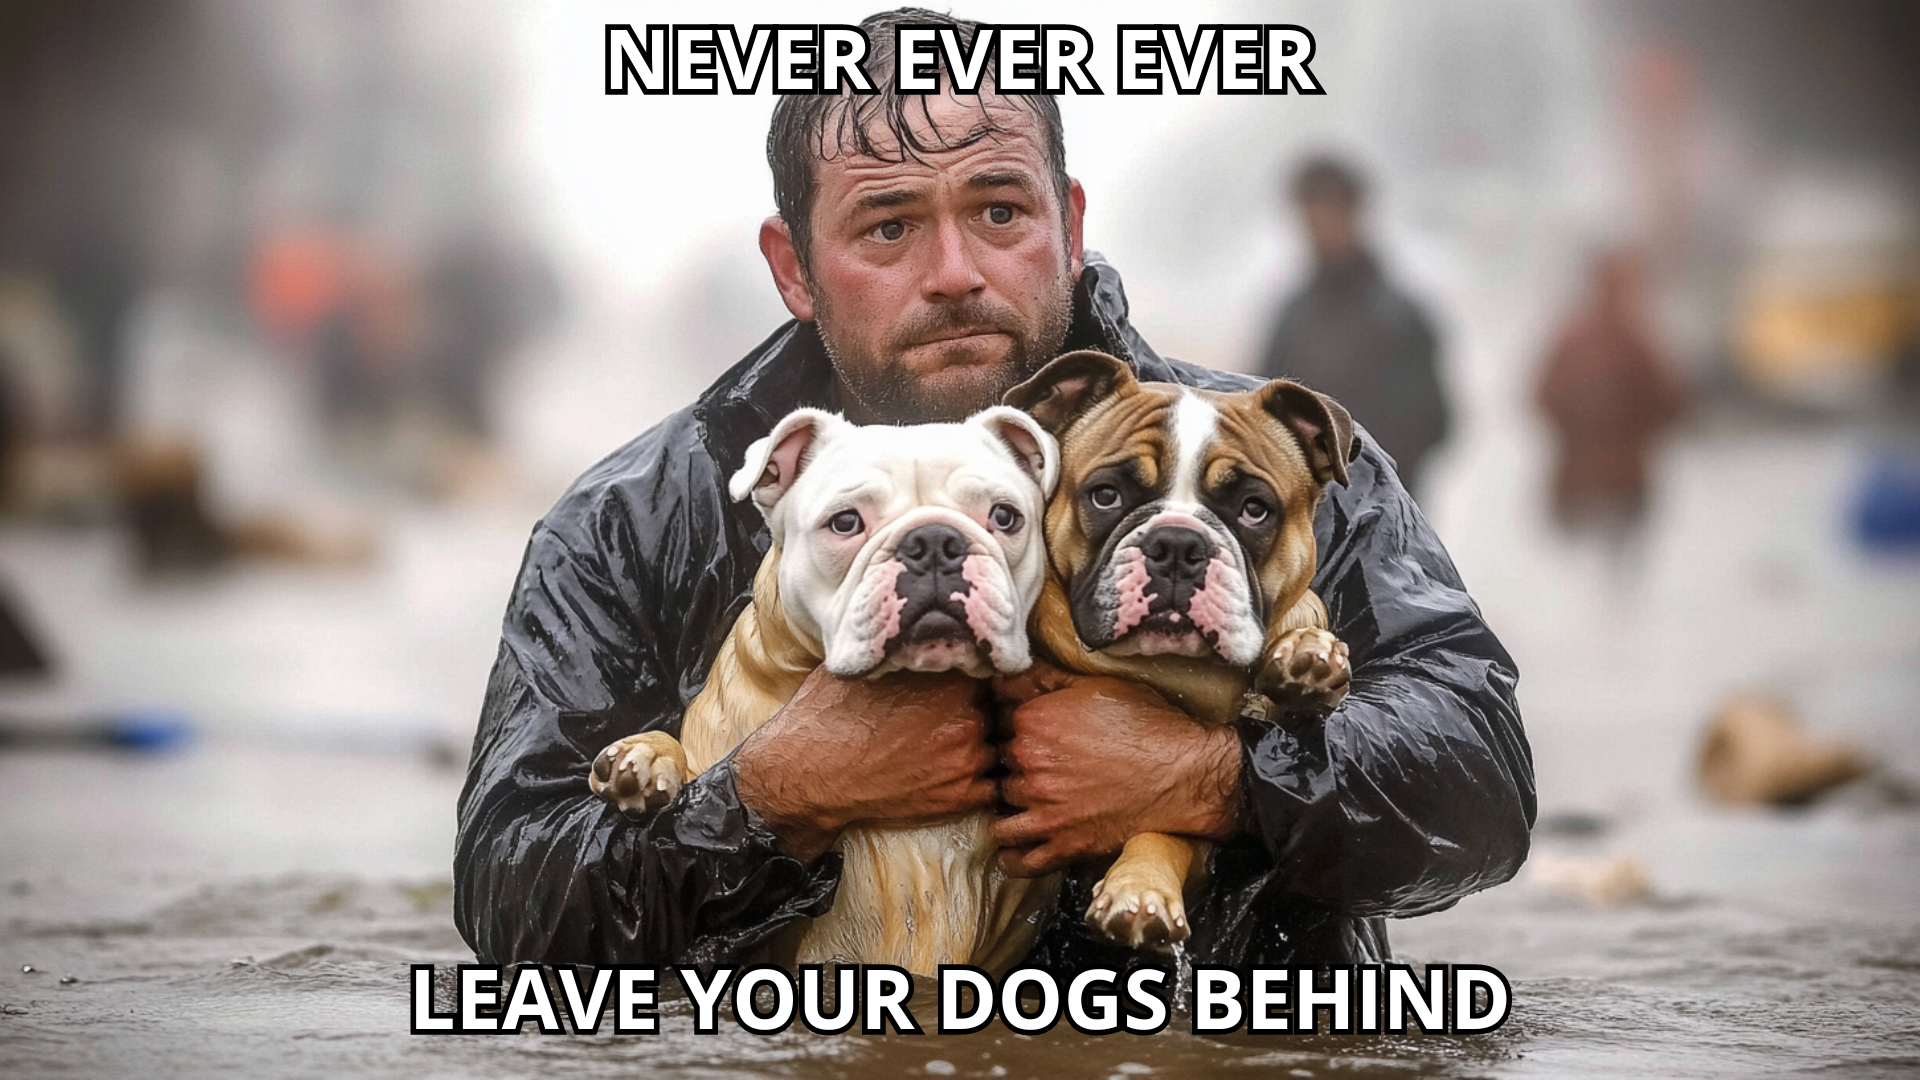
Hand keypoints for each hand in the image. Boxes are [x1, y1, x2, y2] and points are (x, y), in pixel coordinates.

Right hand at [734, 667, 998, 862]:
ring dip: (985, 745)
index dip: (981, 676)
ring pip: (1000, 746)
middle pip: (1002, 706)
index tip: (969, 685)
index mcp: (950, 676)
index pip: (994, 668)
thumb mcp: (870, 663)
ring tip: (953, 747)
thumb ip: (910, 651)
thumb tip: (925, 633)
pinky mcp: (962, 796)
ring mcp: (968, 758)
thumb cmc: (829, 713)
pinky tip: (953, 774)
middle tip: (958, 718)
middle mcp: (968, 715)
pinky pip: (994, 785)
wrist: (808, 771)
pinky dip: (981, 780)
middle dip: (985, 710)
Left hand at [990, 660, 1241, 876]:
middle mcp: (1030, 767)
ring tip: (1019, 807)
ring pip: (1000, 816)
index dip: (1009, 730)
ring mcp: (1045, 810)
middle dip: (1010, 770)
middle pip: (998, 770)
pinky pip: (1020, 861)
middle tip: (1029, 770)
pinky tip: (1016, 848)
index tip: (1021, 735)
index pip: (997, 725)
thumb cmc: (1145, 724)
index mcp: (1033, 723)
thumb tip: (1004, 676)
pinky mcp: (1065, 844)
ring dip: (1007, 811)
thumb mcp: (1093, 685)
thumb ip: (1042, 679)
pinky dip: (1012, 857)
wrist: (1183, 770)